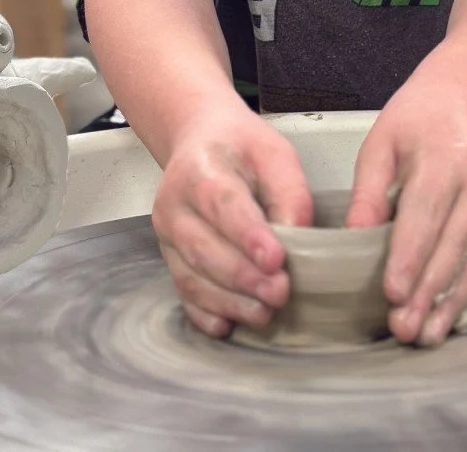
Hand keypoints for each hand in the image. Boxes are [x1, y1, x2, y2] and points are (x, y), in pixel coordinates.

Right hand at [152, 107, 312, 338]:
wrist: (200, 140)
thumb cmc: (241, 148)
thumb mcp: (274, 153)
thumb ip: (289, 192)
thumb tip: (300, 238)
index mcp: (200, 168)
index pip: (223, 205)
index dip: (248, 235)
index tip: (276, 260)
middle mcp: (174, 203)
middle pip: (204, 248)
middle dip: (244, 277)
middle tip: (281, 293)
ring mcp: (167, 234)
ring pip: (192, 276)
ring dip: (228, 301)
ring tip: (264, 314)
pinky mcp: (169, 257)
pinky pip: (182, 291)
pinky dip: (203, 313)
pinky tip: (227, 325)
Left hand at [345, 75, 466, 347]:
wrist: (465, 103)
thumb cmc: (417, 121)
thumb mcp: (381, 143)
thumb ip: (368, 191)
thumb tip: (353, 237)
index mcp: (442, 161)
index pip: (425, 214)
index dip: (409, 256)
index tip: (392, 291)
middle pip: (450, 245)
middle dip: (426, 291)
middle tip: (402, 327)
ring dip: (448, 303)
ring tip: (425, 336)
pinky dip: (466, 294)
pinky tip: (447, 319)